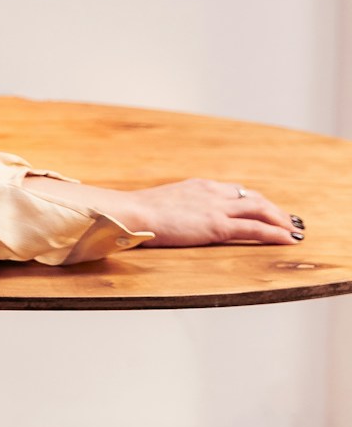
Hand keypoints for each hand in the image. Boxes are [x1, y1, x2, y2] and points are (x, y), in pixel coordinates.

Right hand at [97, 178, 302, 247]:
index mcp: (197, 186)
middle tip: (288, 220)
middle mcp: (211, 192)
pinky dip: (275, 233)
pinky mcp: (217, 225)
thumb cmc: (137, 213)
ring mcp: (215, 208)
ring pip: (260, 208)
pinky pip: (255, 228)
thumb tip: (172, 217)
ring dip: (281, 219)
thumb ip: (175, 207)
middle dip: (273, 209)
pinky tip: (288, 240)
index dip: (253, 200)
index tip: (264, 208)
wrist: (131, 213)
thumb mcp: (160, 204)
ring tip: (294, 230)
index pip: (234, 191)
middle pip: (252, 197)